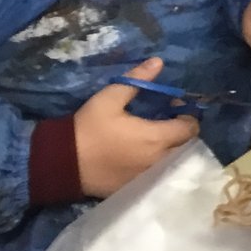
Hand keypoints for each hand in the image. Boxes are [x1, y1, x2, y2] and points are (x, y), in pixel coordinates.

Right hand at [76, 57, 199, 197]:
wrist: (61, 163)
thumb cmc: (88, 129)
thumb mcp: (109, 99)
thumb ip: (136, 80)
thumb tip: (158, 62)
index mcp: (156, 139)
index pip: (190, 129)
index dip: (186, 116)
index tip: (172, 107)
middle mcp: (158, 161)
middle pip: (186, 147)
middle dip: (182, 133)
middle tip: (166, 121)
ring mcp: (148, 177)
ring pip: (173, 163)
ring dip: (172, 149)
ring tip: (156, 137)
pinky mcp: (136, 187)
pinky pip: (157, 175)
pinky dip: (158, 164)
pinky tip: (143, 154)